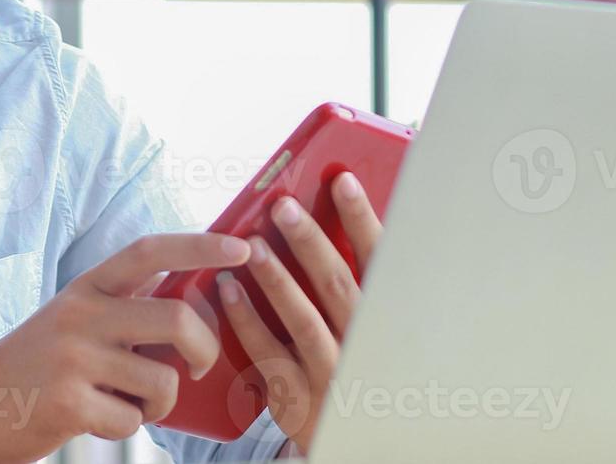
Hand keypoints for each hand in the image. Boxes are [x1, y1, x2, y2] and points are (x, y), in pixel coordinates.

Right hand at [0, 232, 250, 462]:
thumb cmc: (37, 363)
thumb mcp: (75, 318)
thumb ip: (124, 305)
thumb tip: (192, 296)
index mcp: (87, 288)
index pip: (149, 252)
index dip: (199, 245)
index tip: (242, 246)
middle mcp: (81, 315)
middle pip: (176, 319)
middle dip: (205, 348)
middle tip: (198, 366)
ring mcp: (73, 359)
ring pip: (162, 380)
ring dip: (161, 401)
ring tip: (133, 400)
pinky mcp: (67, 404)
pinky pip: (133, 421)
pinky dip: (129, 426)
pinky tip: (101, 418)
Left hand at [217, 170, 382, 456]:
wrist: (356, 435)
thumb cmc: (362, 363)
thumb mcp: (375, 323)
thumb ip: (359, 277)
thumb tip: (331, 216)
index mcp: (389, 319)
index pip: (381, 260)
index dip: (362, 219)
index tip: (341, 180)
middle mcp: (365, 345)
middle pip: (338, 286)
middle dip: (310, 243)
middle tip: (283, 208)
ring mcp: (332, 372)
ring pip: (304, 320)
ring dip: (276, 279)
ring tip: (250, 245)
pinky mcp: (298, 396)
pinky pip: (268, 353)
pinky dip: (246, 320)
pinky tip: (227, 290)